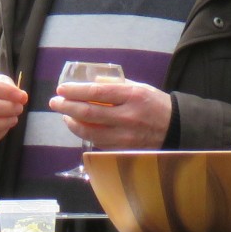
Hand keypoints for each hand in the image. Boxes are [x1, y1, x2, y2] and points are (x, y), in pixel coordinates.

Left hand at [48, 80, 172, 150]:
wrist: (176, 128)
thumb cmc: (155, 103)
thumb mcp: (139, 87)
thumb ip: (115, 85)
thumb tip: (90, 83)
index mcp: (132, 96)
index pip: (96, 92)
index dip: (75, 91)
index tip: (61, 89)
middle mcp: (127, 116)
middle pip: (89, 113)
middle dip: (67, 107)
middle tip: (54, 102)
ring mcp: (125, 136)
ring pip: (90, 132)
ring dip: (72, 123)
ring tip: (65, 114)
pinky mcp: (123, 149)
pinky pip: (98, 142)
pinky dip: (85, 134)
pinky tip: (79, 126)